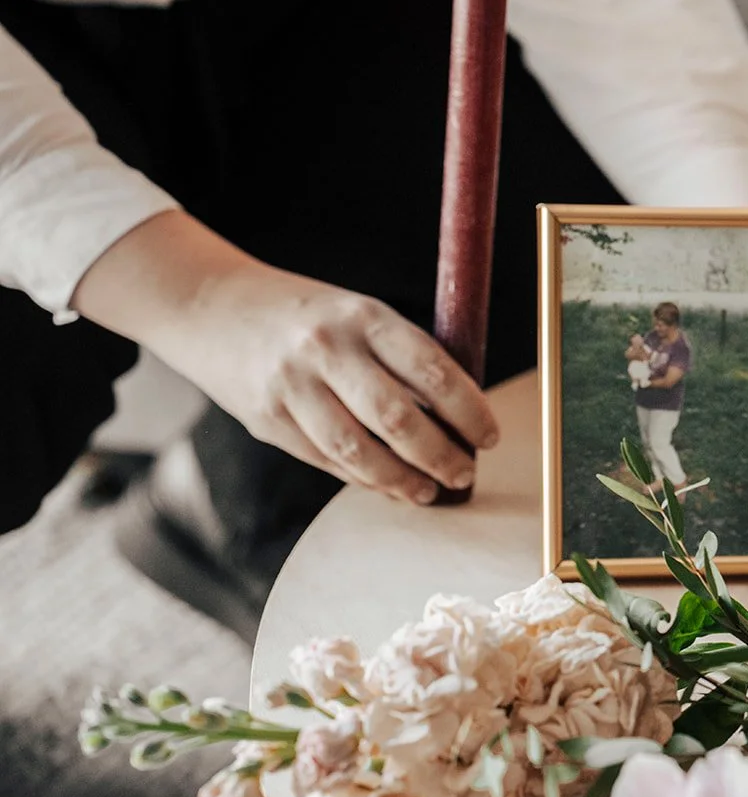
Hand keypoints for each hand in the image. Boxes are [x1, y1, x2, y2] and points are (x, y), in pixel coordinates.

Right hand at [175, 266, 498, 503]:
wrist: (210, 305)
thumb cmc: (306, 315)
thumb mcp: (355, 313)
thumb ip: (399, 356)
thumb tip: (455, 417)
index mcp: (363, 316)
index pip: (431, 369)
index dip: (468, 410)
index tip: (489, 436)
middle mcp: (326, 349)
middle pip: (397, 418)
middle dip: (440, 455)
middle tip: (464, 473)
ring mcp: (291, 386)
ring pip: (358, 450)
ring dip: (401, 479)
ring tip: (428, 491)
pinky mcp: (265, 419)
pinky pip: (325, 460)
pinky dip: (362, 478)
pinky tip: (387, 484)